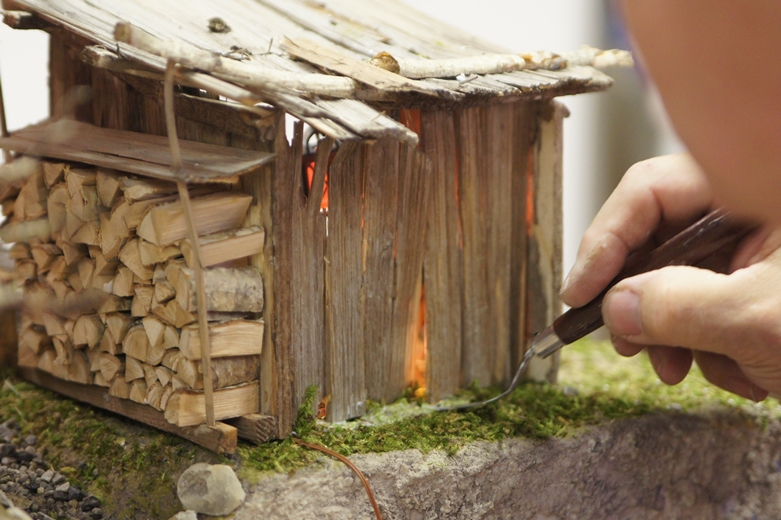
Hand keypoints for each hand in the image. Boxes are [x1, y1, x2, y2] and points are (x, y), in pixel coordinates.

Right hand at [561, 153, 780, 400]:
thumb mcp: (766, 317)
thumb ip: (679, 307)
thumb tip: (616, 308)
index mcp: (757, 185)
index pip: (650, 192)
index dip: (605, 241)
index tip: (581, 295)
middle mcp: (755, 211)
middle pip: (663, 240)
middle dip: (645, 301)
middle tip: (630, 346)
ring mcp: (765, 249)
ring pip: (687, 281)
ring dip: (683, 335)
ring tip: (692, 371)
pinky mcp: (770, 284)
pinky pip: (718, 307)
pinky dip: (719, 346)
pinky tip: (745, 372)